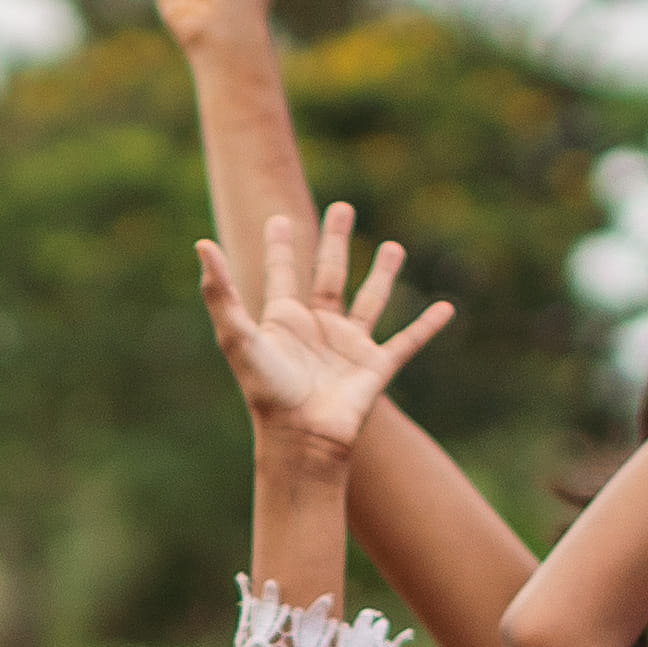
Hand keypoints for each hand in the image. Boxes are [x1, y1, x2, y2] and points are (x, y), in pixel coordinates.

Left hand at [190, 200, 459, 463]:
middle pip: (329, 273)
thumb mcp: (238, 336)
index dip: (281, 247)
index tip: (279, 221)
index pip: (283, 273)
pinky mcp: (375, 367)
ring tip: (394, 246)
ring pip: (370, 299)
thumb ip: (221, 292)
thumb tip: (201, 245)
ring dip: (383, 273)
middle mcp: (318, 328)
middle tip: (343, 209)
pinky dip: (426, 326)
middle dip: (335, 241)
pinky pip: (406, 341)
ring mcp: (348, 346)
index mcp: (285, 320)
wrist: (301, 438)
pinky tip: (446, 308)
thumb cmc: (266, 391)